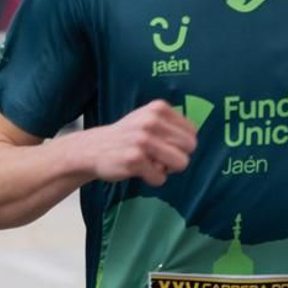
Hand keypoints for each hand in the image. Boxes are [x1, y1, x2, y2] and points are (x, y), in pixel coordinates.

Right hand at [79, 100, 197, 187]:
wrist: (93, 148)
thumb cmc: (127, 136)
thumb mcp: (147, 118)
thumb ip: (171, 124)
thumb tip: (194, 141)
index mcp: (159, 108)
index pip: (192, 131)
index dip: (181, 143)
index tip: (165, 144)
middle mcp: (152, 121)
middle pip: (190, 147)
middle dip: (177, 156)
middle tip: (158, 156)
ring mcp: (143, 140)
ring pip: (180, 163)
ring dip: (167, 168)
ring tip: (150, 163)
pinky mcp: (135, 160)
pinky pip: (161, 178)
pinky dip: (152, 179)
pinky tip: (139, 170)